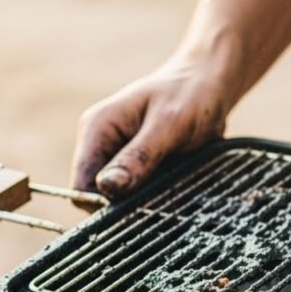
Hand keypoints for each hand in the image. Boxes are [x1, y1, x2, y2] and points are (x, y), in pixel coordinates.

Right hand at [71, 55, 231, 205]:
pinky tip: (177, 185)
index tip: (136, 208)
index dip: (102, 205)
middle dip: (127, 204)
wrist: (210, 83)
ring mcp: (120, 156)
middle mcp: (103, 145)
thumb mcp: (168, 125)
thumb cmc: (189, 95)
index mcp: (98, 131)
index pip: (80, 186)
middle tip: (163, 197)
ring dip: (146, 201)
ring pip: (122, 198)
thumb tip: (108, 188)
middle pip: (100, 196)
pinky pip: (141, 191)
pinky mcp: (140, 165)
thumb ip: (139, 156)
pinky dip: (157, 194)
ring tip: (174, 188)